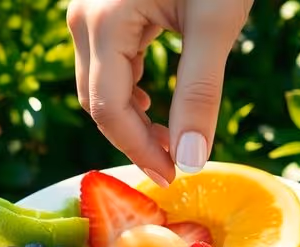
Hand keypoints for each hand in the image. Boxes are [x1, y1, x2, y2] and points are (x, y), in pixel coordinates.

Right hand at [67, 0, 253, 185]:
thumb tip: (191, 160)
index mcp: (103, 23)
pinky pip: (106, 64)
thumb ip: (200, 91)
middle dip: (134, 138)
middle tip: (176, 161)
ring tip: (170, 137)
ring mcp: (87, 13)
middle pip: (96, 101)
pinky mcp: (101, 11)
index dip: (139, 150)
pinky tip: (152, 103)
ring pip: (98, 86)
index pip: (108, 108)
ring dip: (131, 117)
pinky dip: (128, 91)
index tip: (173, 177)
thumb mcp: (216, 23)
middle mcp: (83, 20)